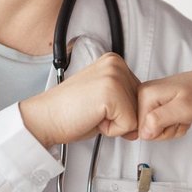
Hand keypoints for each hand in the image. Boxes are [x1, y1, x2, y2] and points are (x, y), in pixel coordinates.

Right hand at [19, 52, 139, 148]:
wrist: (45, 118)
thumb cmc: (69, 112)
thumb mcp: (102, 95)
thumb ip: (124, 95)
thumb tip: (145, 111)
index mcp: (114, 61)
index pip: (140, 95)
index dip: (120, 110)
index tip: (96, 105)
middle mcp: (116, 64)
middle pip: (141, 105)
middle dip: (120, 117)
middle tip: (93, 111)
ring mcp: (115, 77)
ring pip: (137, 116)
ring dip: (116, 124)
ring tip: (93, 114)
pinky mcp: (112, 94)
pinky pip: (129, 126)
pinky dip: (112, 130)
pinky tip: (93, 118)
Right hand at [137, 69, 191, 140]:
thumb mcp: (183, 109)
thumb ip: (159, 120)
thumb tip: (143, 133)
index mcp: (145, 94)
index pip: (143, 131)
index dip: (162, 131)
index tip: (175, 119)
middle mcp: (143, 95)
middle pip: (147, 131)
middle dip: (167, 129)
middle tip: (181, 116)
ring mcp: (150, 98)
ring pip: (154, 129)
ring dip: (172, 127)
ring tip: (183, 114)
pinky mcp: (157, 102)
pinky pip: (159, 123)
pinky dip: (174, 123)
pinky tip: (182, 113)